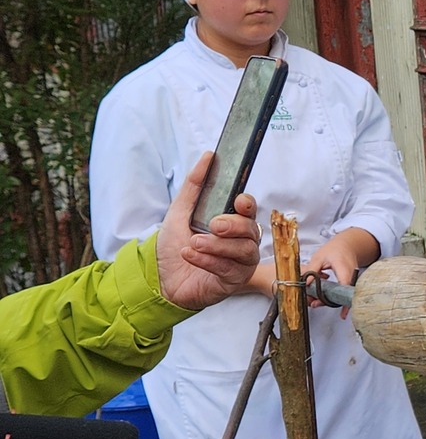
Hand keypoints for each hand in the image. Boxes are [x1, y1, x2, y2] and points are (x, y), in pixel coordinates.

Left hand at [155, 152, 261, 310]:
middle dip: (233, 226)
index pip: (249, 210)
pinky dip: (209, 261)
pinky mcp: (233, 281)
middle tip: (213, 225)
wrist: (160, 279)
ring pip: (244, 250)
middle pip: (251, 230)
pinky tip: (191, 256)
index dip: (248, 205)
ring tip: (194, 243)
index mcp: (232, 223)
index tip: (239, 201)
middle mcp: (241, 242)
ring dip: (219, 245)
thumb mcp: (180, 212)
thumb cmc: (174, 246)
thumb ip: (195, 185)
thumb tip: (208, 157)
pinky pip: (230, 269)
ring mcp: (240, 262)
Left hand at [305, 228, 380, 313]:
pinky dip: (333, 296)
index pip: (345, 287)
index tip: (342, 313)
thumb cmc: (334, 250)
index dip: (343, 300)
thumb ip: (312, 269)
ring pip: (343, 295)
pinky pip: (343, 293)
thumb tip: (306, 283)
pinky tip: (322, 297)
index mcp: (344, 268)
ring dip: (330, 300)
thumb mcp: (319, 257)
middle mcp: (352, 276)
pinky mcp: (350, 283)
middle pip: (344, 295)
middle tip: (314, 304)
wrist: (348, 245)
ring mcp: (353, 280)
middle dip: (330, 302)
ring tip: (315, 301)